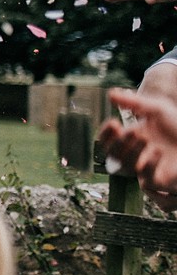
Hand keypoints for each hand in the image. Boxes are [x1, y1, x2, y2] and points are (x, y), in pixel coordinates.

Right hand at [101, 88, 176, 209]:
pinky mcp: (161, 179)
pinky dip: (148, 166)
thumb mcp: (156, 108)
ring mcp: (146, 168)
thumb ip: (133, 102)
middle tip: (132, 131)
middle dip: (119, 143)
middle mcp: (134, 154)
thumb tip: (110, 94)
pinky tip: (157, 152)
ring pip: (127, 167)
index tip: (113, 122)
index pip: (107, 141)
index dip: (105, 134)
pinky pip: (148, 181)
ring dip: (133, 152)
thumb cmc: (176, 124)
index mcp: (129, 139)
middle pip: (113, 155)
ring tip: (145, 139)